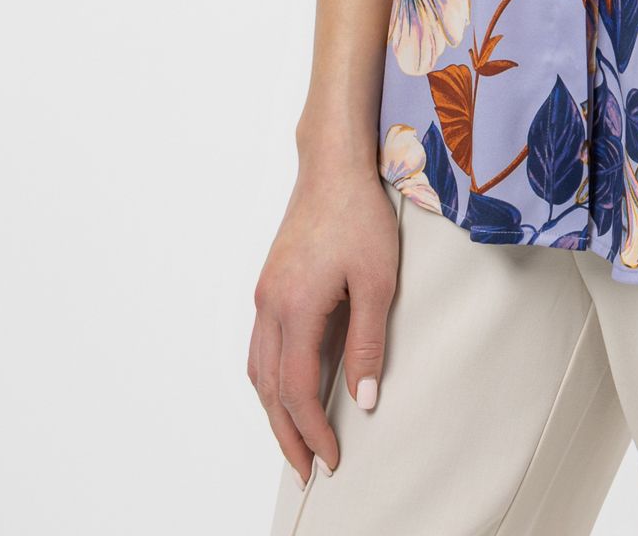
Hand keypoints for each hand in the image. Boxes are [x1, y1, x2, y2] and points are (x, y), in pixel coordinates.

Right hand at [248, 160, 398, 485]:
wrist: (333, 166)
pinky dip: (271, 377)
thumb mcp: (378, 281)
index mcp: (294, 308)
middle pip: (270, 389)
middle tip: (305, 471)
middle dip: (287, 435)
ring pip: (259, 369)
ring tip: (294, 439)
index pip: (298, 390)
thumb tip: (363, 400)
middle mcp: (270, 306)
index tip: (330, 460)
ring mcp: (265, 294)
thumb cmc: (360, 215)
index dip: (313, 431)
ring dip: (274, 410)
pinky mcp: (270, 283)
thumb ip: (368, 344)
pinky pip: (261, 345)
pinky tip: (288, 385)